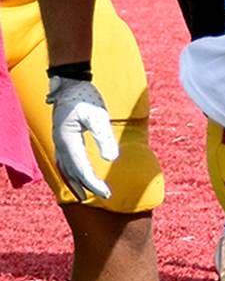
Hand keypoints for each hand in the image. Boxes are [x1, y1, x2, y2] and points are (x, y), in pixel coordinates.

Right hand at [46, 76, 116, 199]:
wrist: (70, 83)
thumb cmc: (86, 97)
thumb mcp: (98, 116)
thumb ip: (104, 137)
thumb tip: (111, 159)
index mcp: (67, 139)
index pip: (80, 169)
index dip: (93, 183)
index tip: (107, 193)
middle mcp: (60, 143)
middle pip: (72, 171)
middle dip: (87, 186)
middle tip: (104, 196)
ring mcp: (58, 141)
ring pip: (64, 168)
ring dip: (74, 182)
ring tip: (84, 196)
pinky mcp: (62, 137)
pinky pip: (62, 161)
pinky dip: (69, 172)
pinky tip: (76, 177)